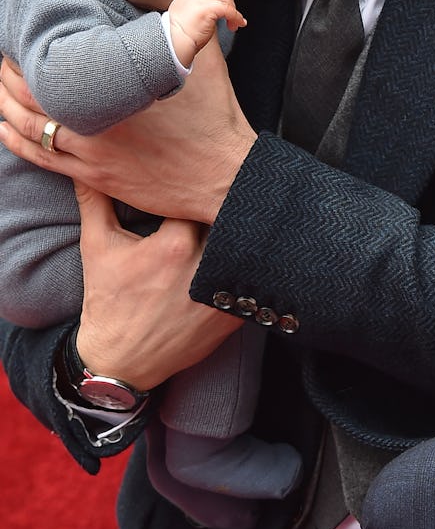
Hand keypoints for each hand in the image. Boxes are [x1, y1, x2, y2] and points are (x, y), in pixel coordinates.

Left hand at [0, 38, 257, 224]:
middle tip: (4, 55)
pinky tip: (4, 127)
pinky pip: (43, 158)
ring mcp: (91, 153)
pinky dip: (17, 140)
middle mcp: (96, 121)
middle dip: (12, 72)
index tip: (24, 33)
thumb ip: (192, 19)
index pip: (58, 63)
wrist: (223, 176)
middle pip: (34, 93)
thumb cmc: (215, 118)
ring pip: (31, 126)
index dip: (33, 48)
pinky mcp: (95, 178)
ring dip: (7, 103)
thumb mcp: (206, 59)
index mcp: (118, 88)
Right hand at [74, 183, 239, 387]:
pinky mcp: (233, 318)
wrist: (120, 361)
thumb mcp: (98, 247)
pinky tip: (245, 258)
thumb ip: (96, 201)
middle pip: (227, 221)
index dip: (202, 188)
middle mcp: (203, 268)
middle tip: (228, 194)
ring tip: (244, 223)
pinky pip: (252, 284)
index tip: (203, 181)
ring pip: (244, 250)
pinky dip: (248, 270)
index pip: (199, 199)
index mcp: (174, 245)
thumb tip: (88, 167)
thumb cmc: (108, 301)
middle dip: (224, 209)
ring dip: (240, 238)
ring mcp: (221, 295)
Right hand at [168, 0, 246, 68]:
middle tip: (233, 12)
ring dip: (234, 10)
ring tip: (235, 23)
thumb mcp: (186, 18)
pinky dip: (236, 16)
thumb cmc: (179, 39)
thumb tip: (216, 11)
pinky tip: (237, 24)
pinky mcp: (206, 8)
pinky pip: (228, 9)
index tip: (223, 1)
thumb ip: (198, 9)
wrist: (173, 46)